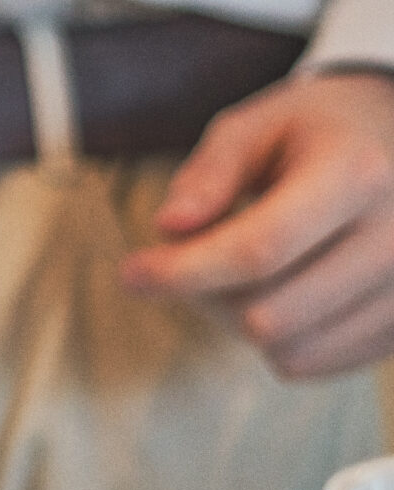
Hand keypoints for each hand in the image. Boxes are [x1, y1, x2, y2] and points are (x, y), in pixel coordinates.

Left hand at [120, 70, 393, 377]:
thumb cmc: (318, 131)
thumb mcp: (256, 126)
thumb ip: (208, 174)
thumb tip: (169, 227)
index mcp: (358, 175)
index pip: (258, 251)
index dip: (183, 271)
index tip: (132, 273)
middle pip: (267, 314)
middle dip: (205, 295)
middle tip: (188, 260)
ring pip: (289, 351)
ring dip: (238, 322)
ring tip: (236, 274)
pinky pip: (315, 363)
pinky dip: (276, 340)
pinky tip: (276, 293)